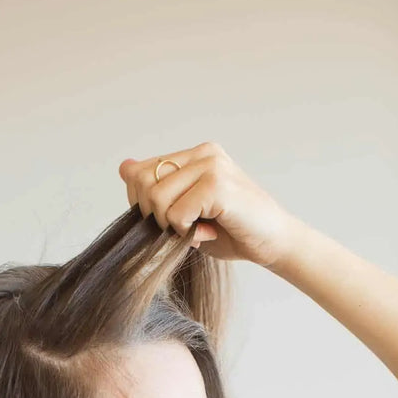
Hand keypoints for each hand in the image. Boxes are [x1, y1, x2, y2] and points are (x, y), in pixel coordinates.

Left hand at [118, 141, 299, 267]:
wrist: (272, 244)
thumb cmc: (231, 231)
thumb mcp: (185, 211)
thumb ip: (157, 191)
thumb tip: (124, 167)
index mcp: (194, 155)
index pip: (139, 172)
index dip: (142, 204)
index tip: (170, 221)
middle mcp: (203, 153)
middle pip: (143, 182)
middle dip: (154, 215)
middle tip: (183, 228)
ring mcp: (211, 165)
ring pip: (157, 198)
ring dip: (172, 226)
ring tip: (197, 230)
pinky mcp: (217, 185)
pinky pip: (177, 214)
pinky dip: (187, 233)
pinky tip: (208, 233)